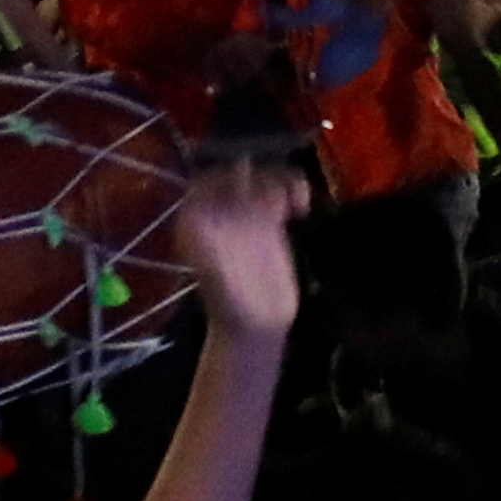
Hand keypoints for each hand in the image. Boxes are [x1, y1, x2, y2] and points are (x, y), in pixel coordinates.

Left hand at [168, 156, 310, 337]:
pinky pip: (281, 194)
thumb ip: (209, 247)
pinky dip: (294, 191)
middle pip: (236, 175)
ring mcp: (246, 216)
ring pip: (261, 180)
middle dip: (257, 176)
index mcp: (197, 222)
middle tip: (275, 194)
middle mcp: (220, 214)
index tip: (245, 184)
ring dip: (279, 180)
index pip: (203, 184)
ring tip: (296, 199)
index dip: (222, 178)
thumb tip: (197, 217)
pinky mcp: (270, 223)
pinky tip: (303, 206)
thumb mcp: (215, 276)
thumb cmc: (229, 305)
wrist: (256, 325)